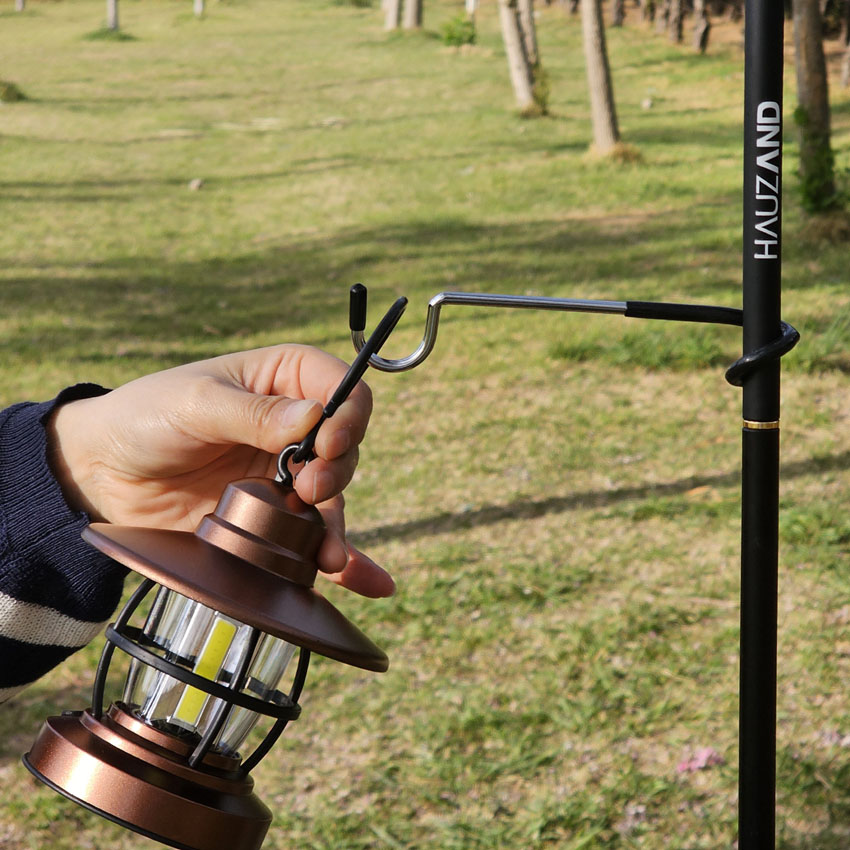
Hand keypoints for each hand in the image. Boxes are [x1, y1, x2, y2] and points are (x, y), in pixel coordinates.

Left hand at [48, 344, 393, 597]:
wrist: (104, 474)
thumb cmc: (146, 417)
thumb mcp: (196, 404)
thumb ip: (255, 413)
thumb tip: (315, 418)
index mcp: (282, 379)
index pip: (341, 386)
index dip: (348, 413)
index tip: (327, 442)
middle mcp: (293, 425)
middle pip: (346, 444)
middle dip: (337, 468)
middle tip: (306, 488)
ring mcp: (285, 473)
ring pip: (334, 494)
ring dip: (337, 521)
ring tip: (326, 550)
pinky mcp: (273, 516)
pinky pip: (315, 536)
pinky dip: (343, 558)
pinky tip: (363, 579)